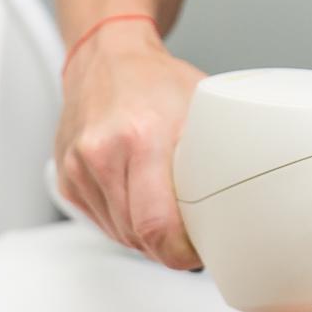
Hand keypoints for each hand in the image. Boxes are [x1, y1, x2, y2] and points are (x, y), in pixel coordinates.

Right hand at [53, 21, 206, 269]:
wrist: (104, 57)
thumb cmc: (153, 80)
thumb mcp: (200, 107)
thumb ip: (217, 154)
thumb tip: (245, 198)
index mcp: (139, 137)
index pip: (155, 226)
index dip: (180, 253)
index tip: (196, 253)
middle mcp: (100, 154)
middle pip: (138, 237)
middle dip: (167, 246)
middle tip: (190, 235)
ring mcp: (77, 168)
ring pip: (120, 235)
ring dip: (146, 236)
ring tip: (166, 213)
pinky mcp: (66, 179)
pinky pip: (102, 223)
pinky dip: (124, 222)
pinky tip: (139, 201)